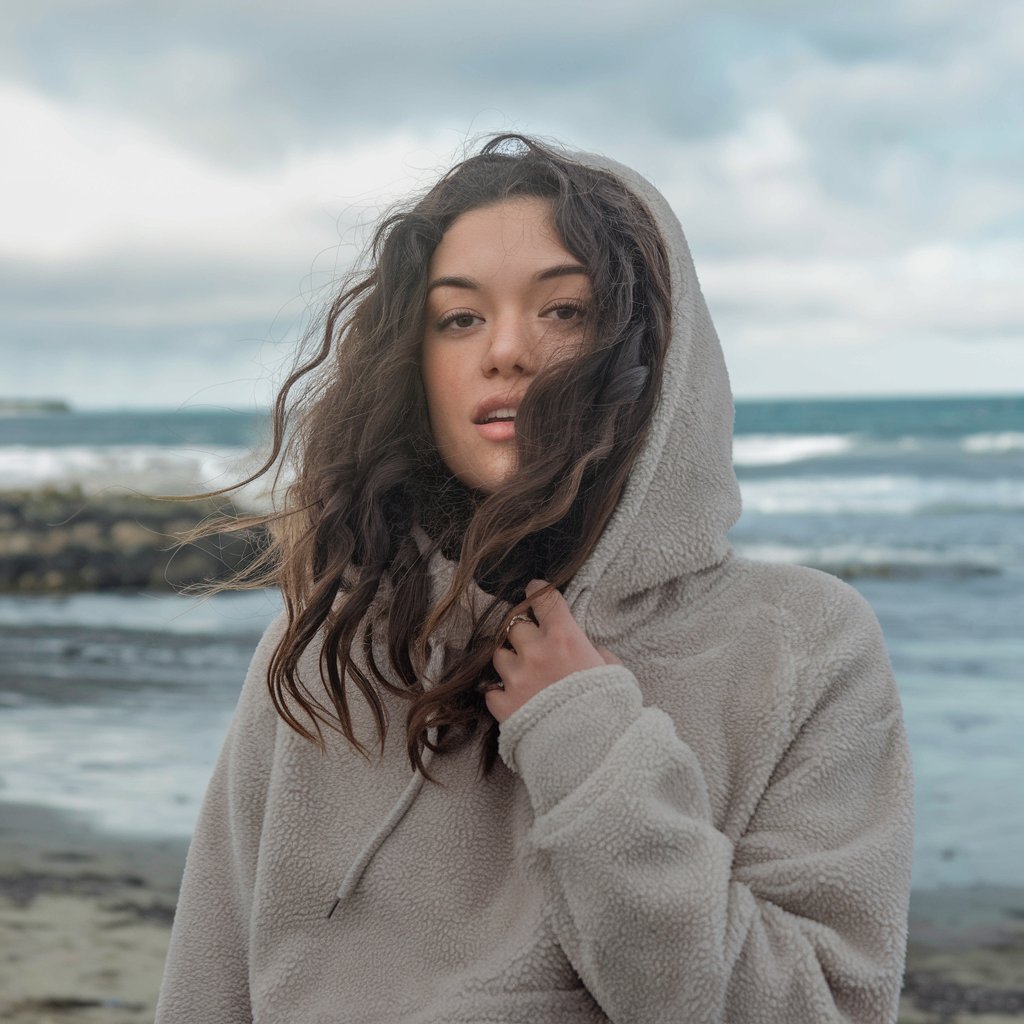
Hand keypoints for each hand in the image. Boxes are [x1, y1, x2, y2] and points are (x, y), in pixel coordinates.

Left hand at [485, 579, 622, 724]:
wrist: (595, 752)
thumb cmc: (610, 710)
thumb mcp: (613, 671)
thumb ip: (595, 652)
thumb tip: (586, 648)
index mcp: (565, 637)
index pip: (543, 598)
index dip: (537, 590)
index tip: (534, 589)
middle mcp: (535, 651)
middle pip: (515, 625)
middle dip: (523, 631)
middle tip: (532, 642)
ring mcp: (516, 678)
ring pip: (498, 654)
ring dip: (509, 660)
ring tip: (523, 673)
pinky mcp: (504, 706)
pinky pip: (492, 690)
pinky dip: (500, 692)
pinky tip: (513, 698)